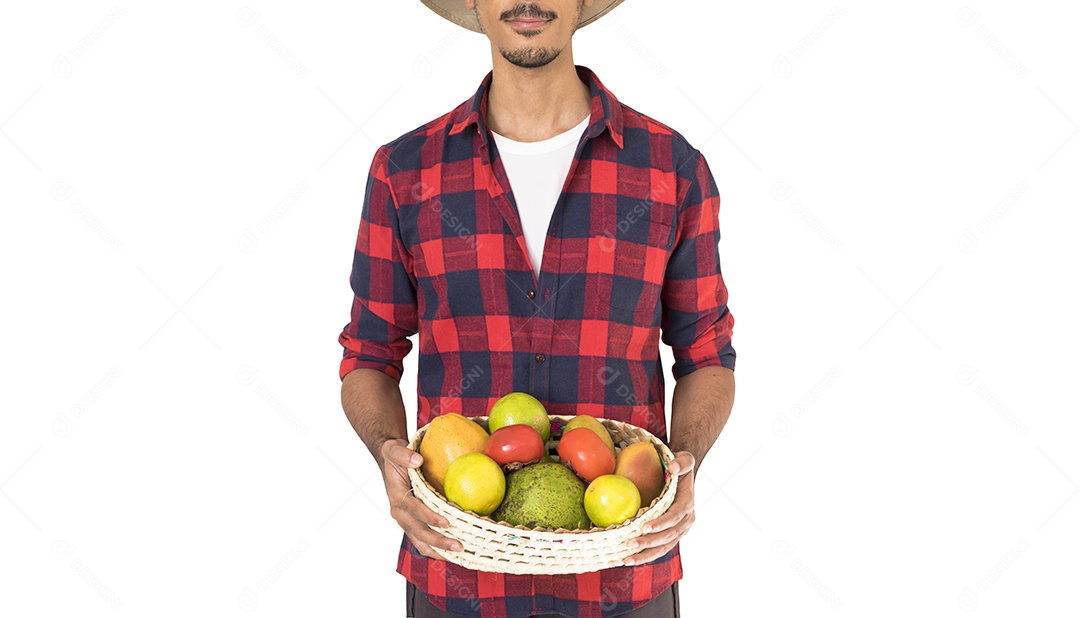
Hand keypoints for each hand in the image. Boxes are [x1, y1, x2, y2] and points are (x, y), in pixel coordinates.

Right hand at [380, 438, 462, 558]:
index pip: (414, 510)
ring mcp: (407, 521)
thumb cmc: (395, 457)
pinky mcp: (413, 524)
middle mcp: (401, 514)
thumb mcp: (394, 450)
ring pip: (421, 541)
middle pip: (419, 532)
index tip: (446, 522)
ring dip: (440, 550)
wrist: (390, 463)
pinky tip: (455, 553)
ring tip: (460, 555)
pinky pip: (424, 541)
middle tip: (459, 546)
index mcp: (397, 497)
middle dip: (438, 541)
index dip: (429, 517)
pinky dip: (438, 549)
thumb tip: (418, 460)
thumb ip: (403, 455)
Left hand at [623, 451, 695, 565]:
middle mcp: (685, 520)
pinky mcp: (671, 535)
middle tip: (630, 544)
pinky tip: (630, 560)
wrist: (684, 475)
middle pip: (668, 536)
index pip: (675, 516)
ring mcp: (679, 530)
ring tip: (627, 560)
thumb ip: (682, 462)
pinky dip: (646, 555)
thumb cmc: (680, 466)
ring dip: (646, 554)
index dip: (661, 523)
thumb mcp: (684, 459)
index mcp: (687, 504)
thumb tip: (674, 467)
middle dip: (650, 542)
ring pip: (664, 546)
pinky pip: (660, 548)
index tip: (645, 527)